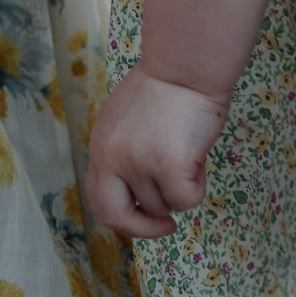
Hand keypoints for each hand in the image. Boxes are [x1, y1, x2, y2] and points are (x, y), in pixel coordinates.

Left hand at [87, 63, 230, 238]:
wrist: (184, 67)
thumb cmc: (163, 89)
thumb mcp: (126, 123)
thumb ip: (123, 154)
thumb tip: (137, 194)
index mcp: (100, 147)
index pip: (98, 199)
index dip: (122, 217)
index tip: (144, 217)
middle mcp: (111, 158)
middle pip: (115, 216)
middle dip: (143, 228)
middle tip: (166, 225)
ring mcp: (137, 164)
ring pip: (162, 206)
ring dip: (180, 190)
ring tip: (187, 154)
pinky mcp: (167, 167)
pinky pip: (186, 200)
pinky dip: (197, 186)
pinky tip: (197, 157)